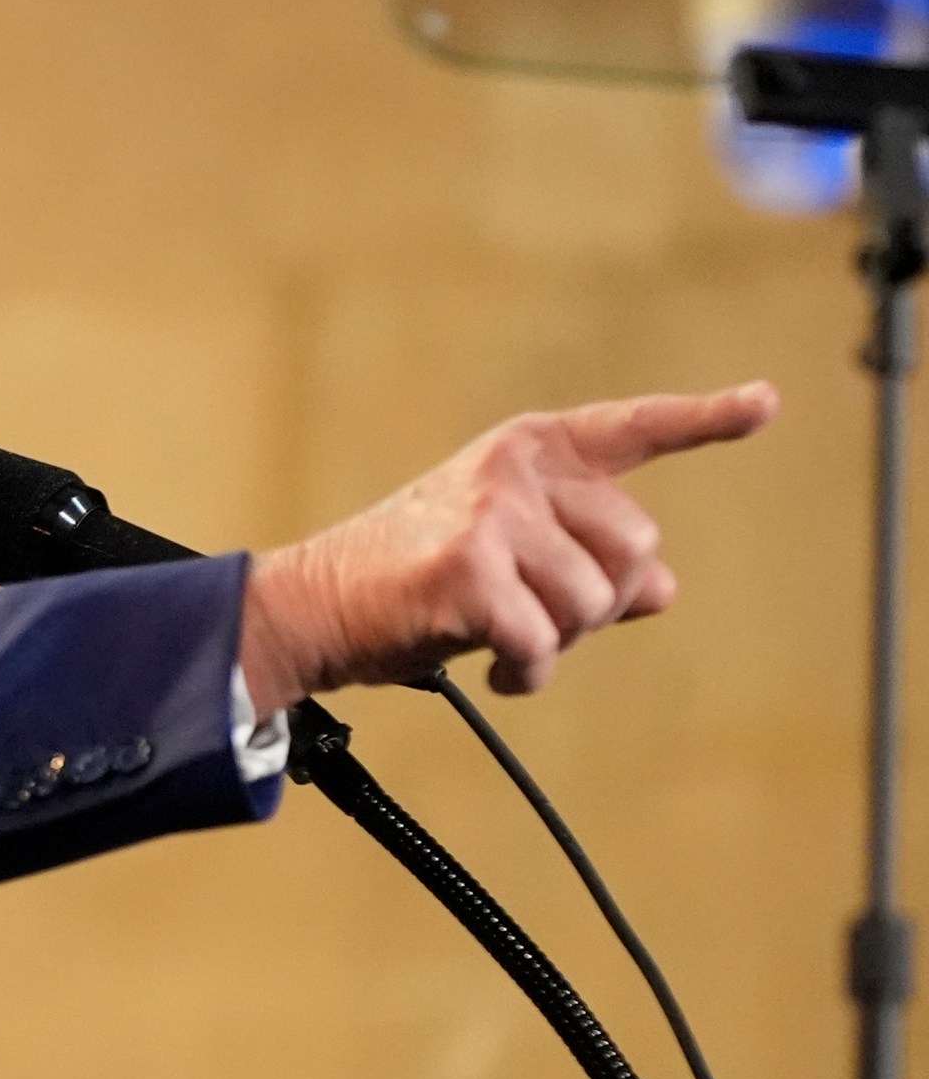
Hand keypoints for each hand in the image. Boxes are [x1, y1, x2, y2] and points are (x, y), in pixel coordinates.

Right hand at [240, 382, 779, 713]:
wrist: (312, 606)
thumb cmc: (407, 580)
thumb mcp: (508, 557)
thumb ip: (586, 561)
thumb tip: (665, 590)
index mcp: (528, 450)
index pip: (633, 430)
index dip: (707, 418)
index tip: (766, 404)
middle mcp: (516, 469)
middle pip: (636, 549)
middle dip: (600, 604)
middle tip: (540, 619)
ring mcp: (493, 514)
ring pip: (595, 604)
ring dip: (559, 643)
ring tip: (507, 643)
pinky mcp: (470, 570)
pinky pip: (544, 643)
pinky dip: (528, 674)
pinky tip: (499, 673)